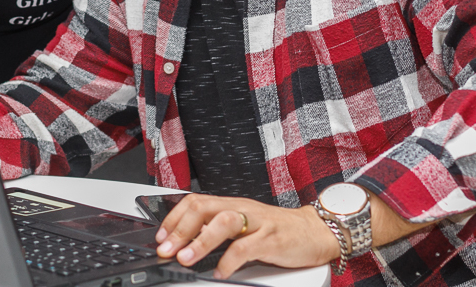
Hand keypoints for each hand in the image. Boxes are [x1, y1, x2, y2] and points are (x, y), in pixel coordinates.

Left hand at [154, 193, 338, 278]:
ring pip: (224, 222)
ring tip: (186, 258)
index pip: (196, 202)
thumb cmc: (277, 230)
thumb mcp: (244, 225)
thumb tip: (186, 241)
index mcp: (232, 204)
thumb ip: (219, 230)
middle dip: (181, 229)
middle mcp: (242, 209)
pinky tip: (220, 272)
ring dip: (201, 241)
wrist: (314, 231)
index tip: (161, 237)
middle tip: (167, 249)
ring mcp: (257, 223)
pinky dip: (229, 262)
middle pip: (205, 208)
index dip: (175, 218)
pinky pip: (247, 248)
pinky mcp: (272, 239)